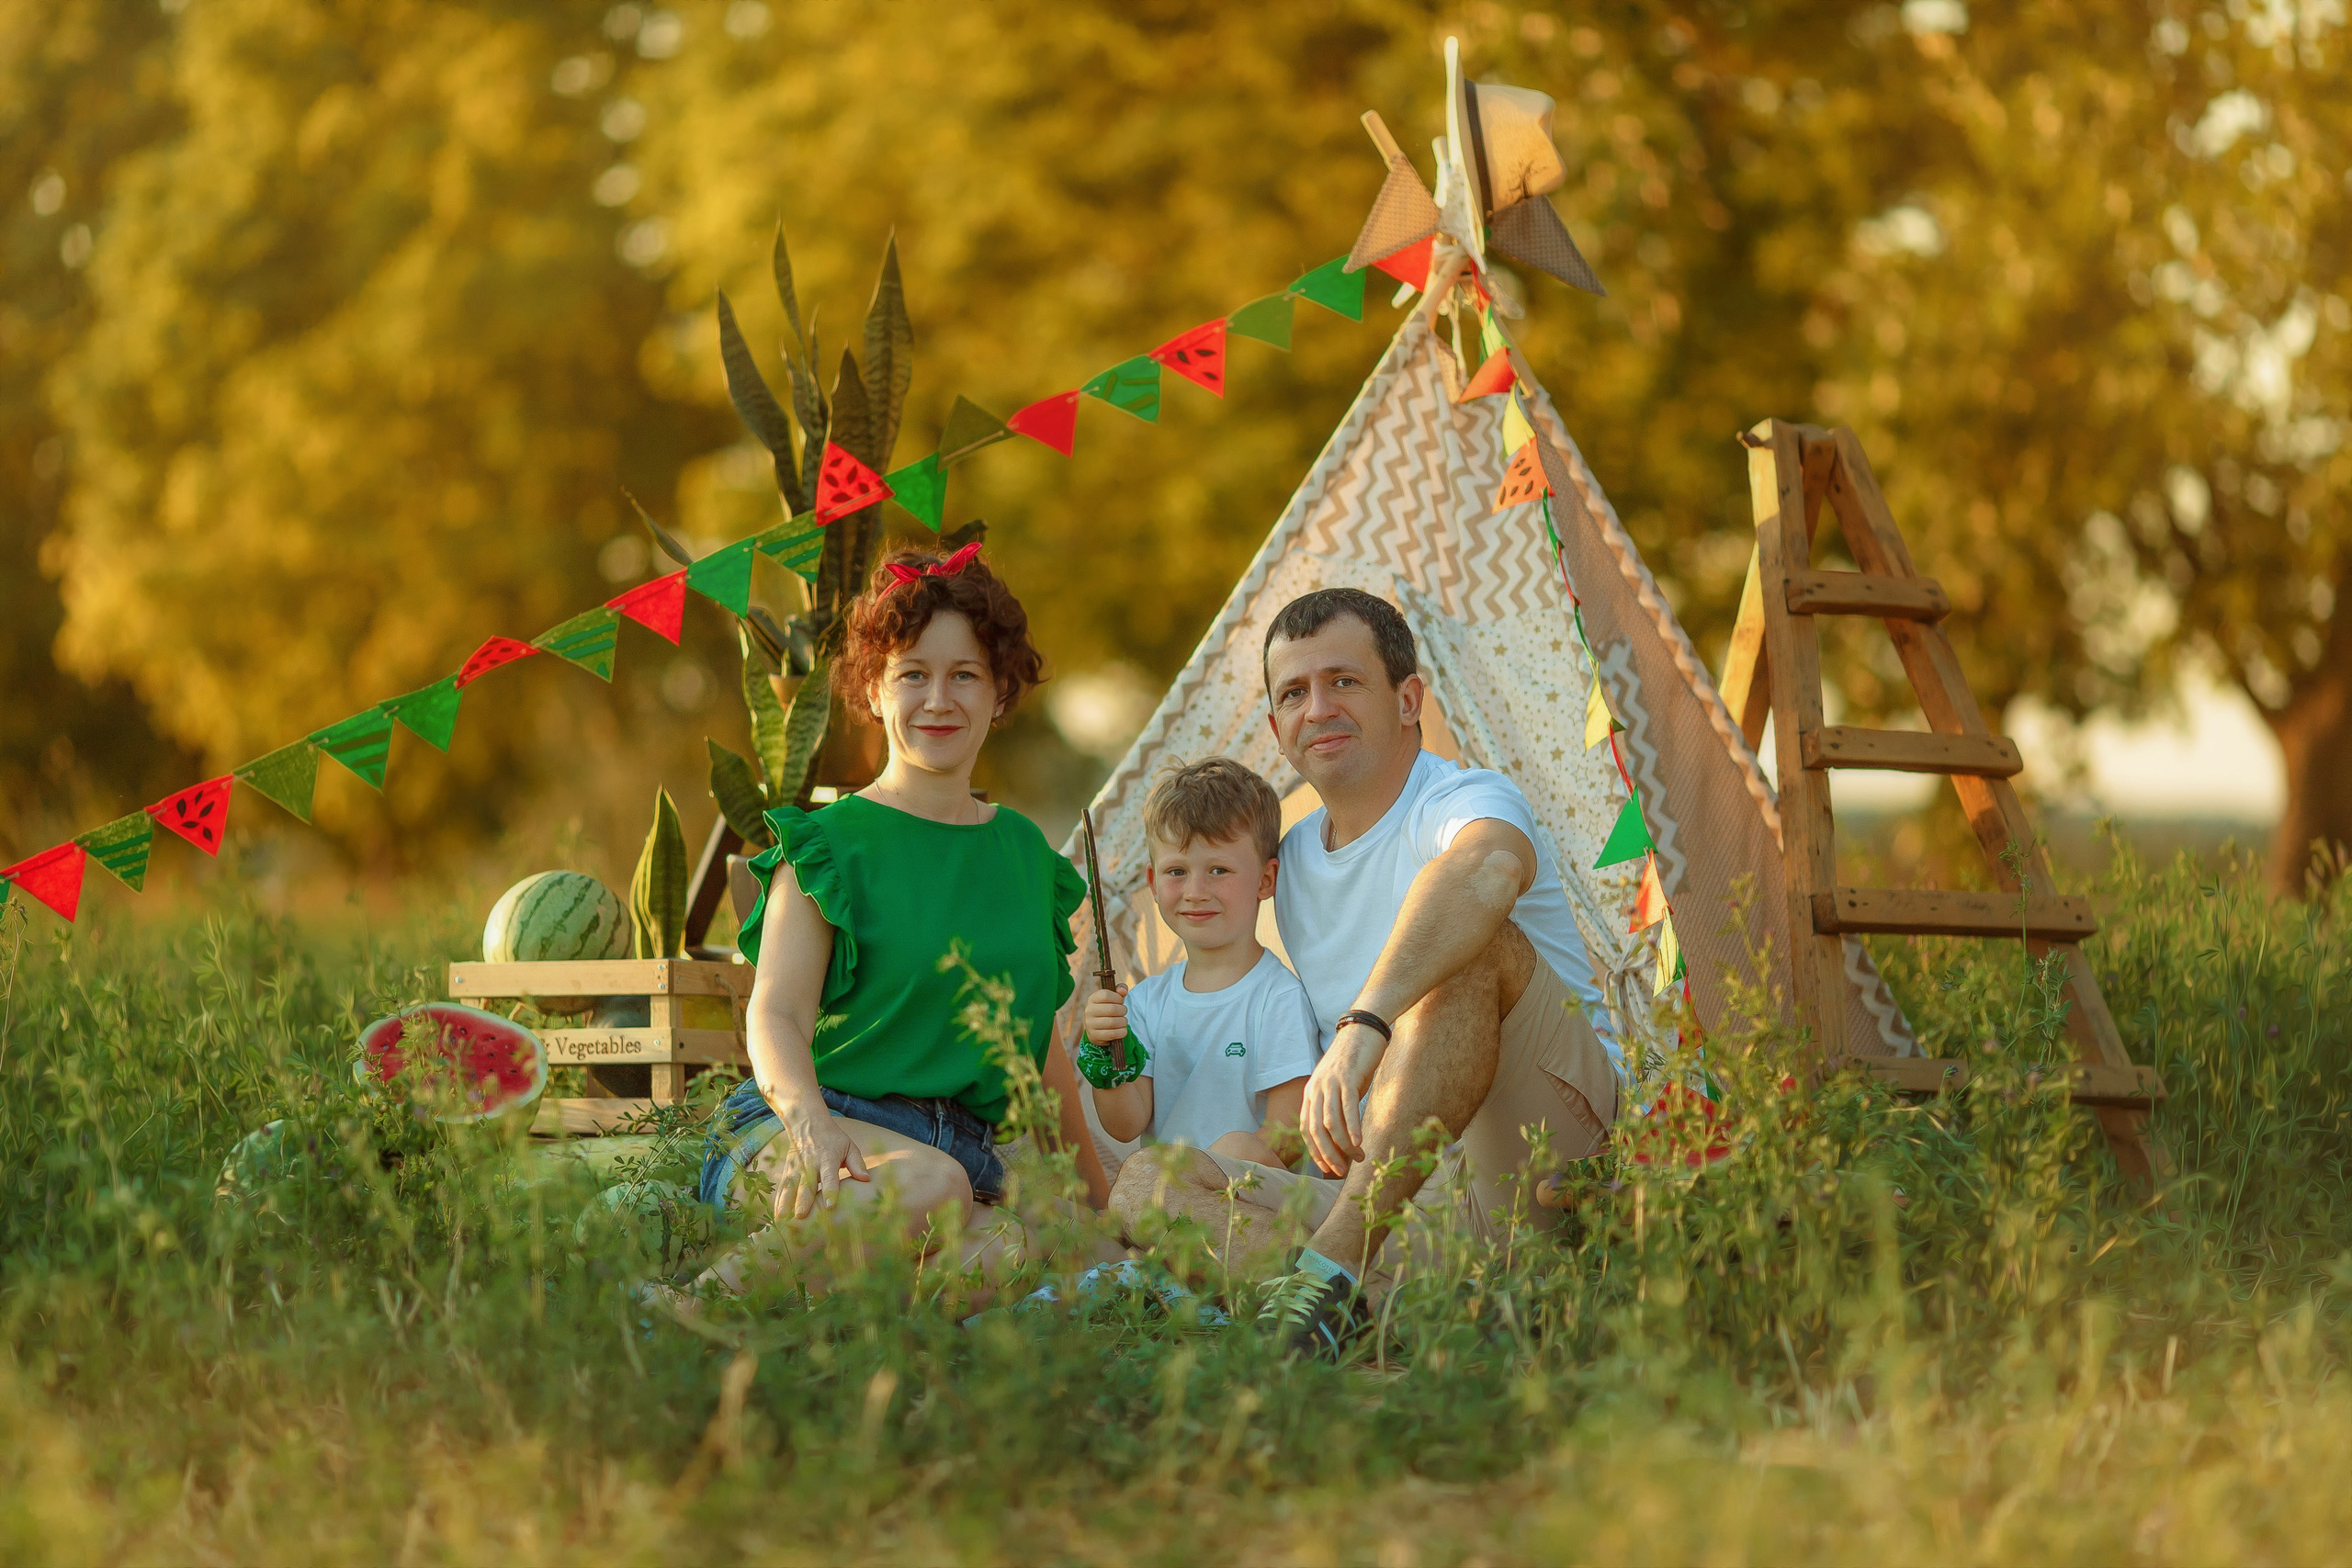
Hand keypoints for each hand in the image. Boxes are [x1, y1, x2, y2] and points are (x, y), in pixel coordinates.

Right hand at [768, 1092, 869, 1218]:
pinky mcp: (788, 1169)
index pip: (829, 1177)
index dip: (829, 1191)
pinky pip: (782, 1186)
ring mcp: (797, 1167)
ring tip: (782, 1219)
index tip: (830, 1206)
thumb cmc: (833, 1139)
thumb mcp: (849, 1146)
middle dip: (803, 1200)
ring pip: (790, 1186)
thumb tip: (866, 1179)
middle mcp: (811, 1164)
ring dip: (786, 1202)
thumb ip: (857, 1163)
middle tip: (801, 1216)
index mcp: (828, 1159)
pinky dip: (778, 1200)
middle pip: (806, 1184)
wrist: (808, 1123)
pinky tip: (776, 1215)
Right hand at [1081, 985, 1128, 1046]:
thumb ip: (1120, 990)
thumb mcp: (1113, 998)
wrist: (1097, 1029)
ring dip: (1123, 1021)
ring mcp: (1090, 1024)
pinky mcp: (1095, 1035)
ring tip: (1124, 1021)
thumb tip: (1123, 990)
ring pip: (1112, 1022)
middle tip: (1124, 1012)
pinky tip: (1123, 1030)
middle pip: (1111, 1009)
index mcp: (1092, 998)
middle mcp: (1089, 1010)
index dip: (1117, 998)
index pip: (1106, 995)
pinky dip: (1121, 1032)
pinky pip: (1112, 1034)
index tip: (1121, 1001)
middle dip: (1122, 1010)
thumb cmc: (1107, 1009)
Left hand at [1302, 1020, 1386, 1177]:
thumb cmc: (1353, 1062)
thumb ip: (1335, 1107)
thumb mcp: (1338, 1086)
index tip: (1328, 1167)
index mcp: (1311, 1092)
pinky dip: (1352, 1127)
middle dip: (1328, 1154)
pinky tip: (1359, 1142)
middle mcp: (1316, 1089)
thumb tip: (1343, 1137)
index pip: (1306, 1128)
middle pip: (1316, 1129)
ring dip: (1343, 1145)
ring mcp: (1331, 1083)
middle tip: (1340, 1170)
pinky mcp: (1348, 1078)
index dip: (1315, 1151)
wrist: (1363, 1031)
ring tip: (1357, 1158)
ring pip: (1331, 1122)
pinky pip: (1347, 1107)